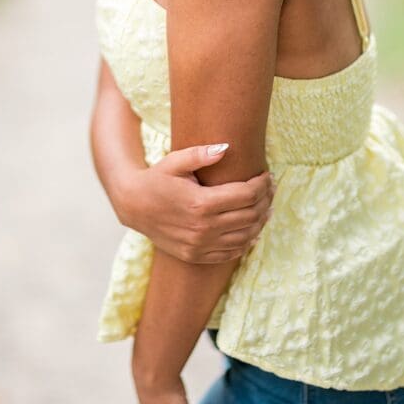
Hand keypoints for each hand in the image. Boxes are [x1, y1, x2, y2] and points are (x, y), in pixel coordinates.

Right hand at [124, 144, 274, 262]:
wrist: (133, 206)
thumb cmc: (156, 179)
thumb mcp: (175, 161)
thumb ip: (200, 154)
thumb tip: (226, 148)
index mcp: (201, 203)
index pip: (246, 195)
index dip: (262, 185)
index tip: (267, 175)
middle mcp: (203, 228)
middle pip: (250, 215)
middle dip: (266, 200)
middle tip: (270, 189)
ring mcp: (200, 245)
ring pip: (245, 236)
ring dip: (261, 221)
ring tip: (266, 207)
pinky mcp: (196, 255)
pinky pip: (231, 253)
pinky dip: (246, 241)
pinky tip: (252, 229)